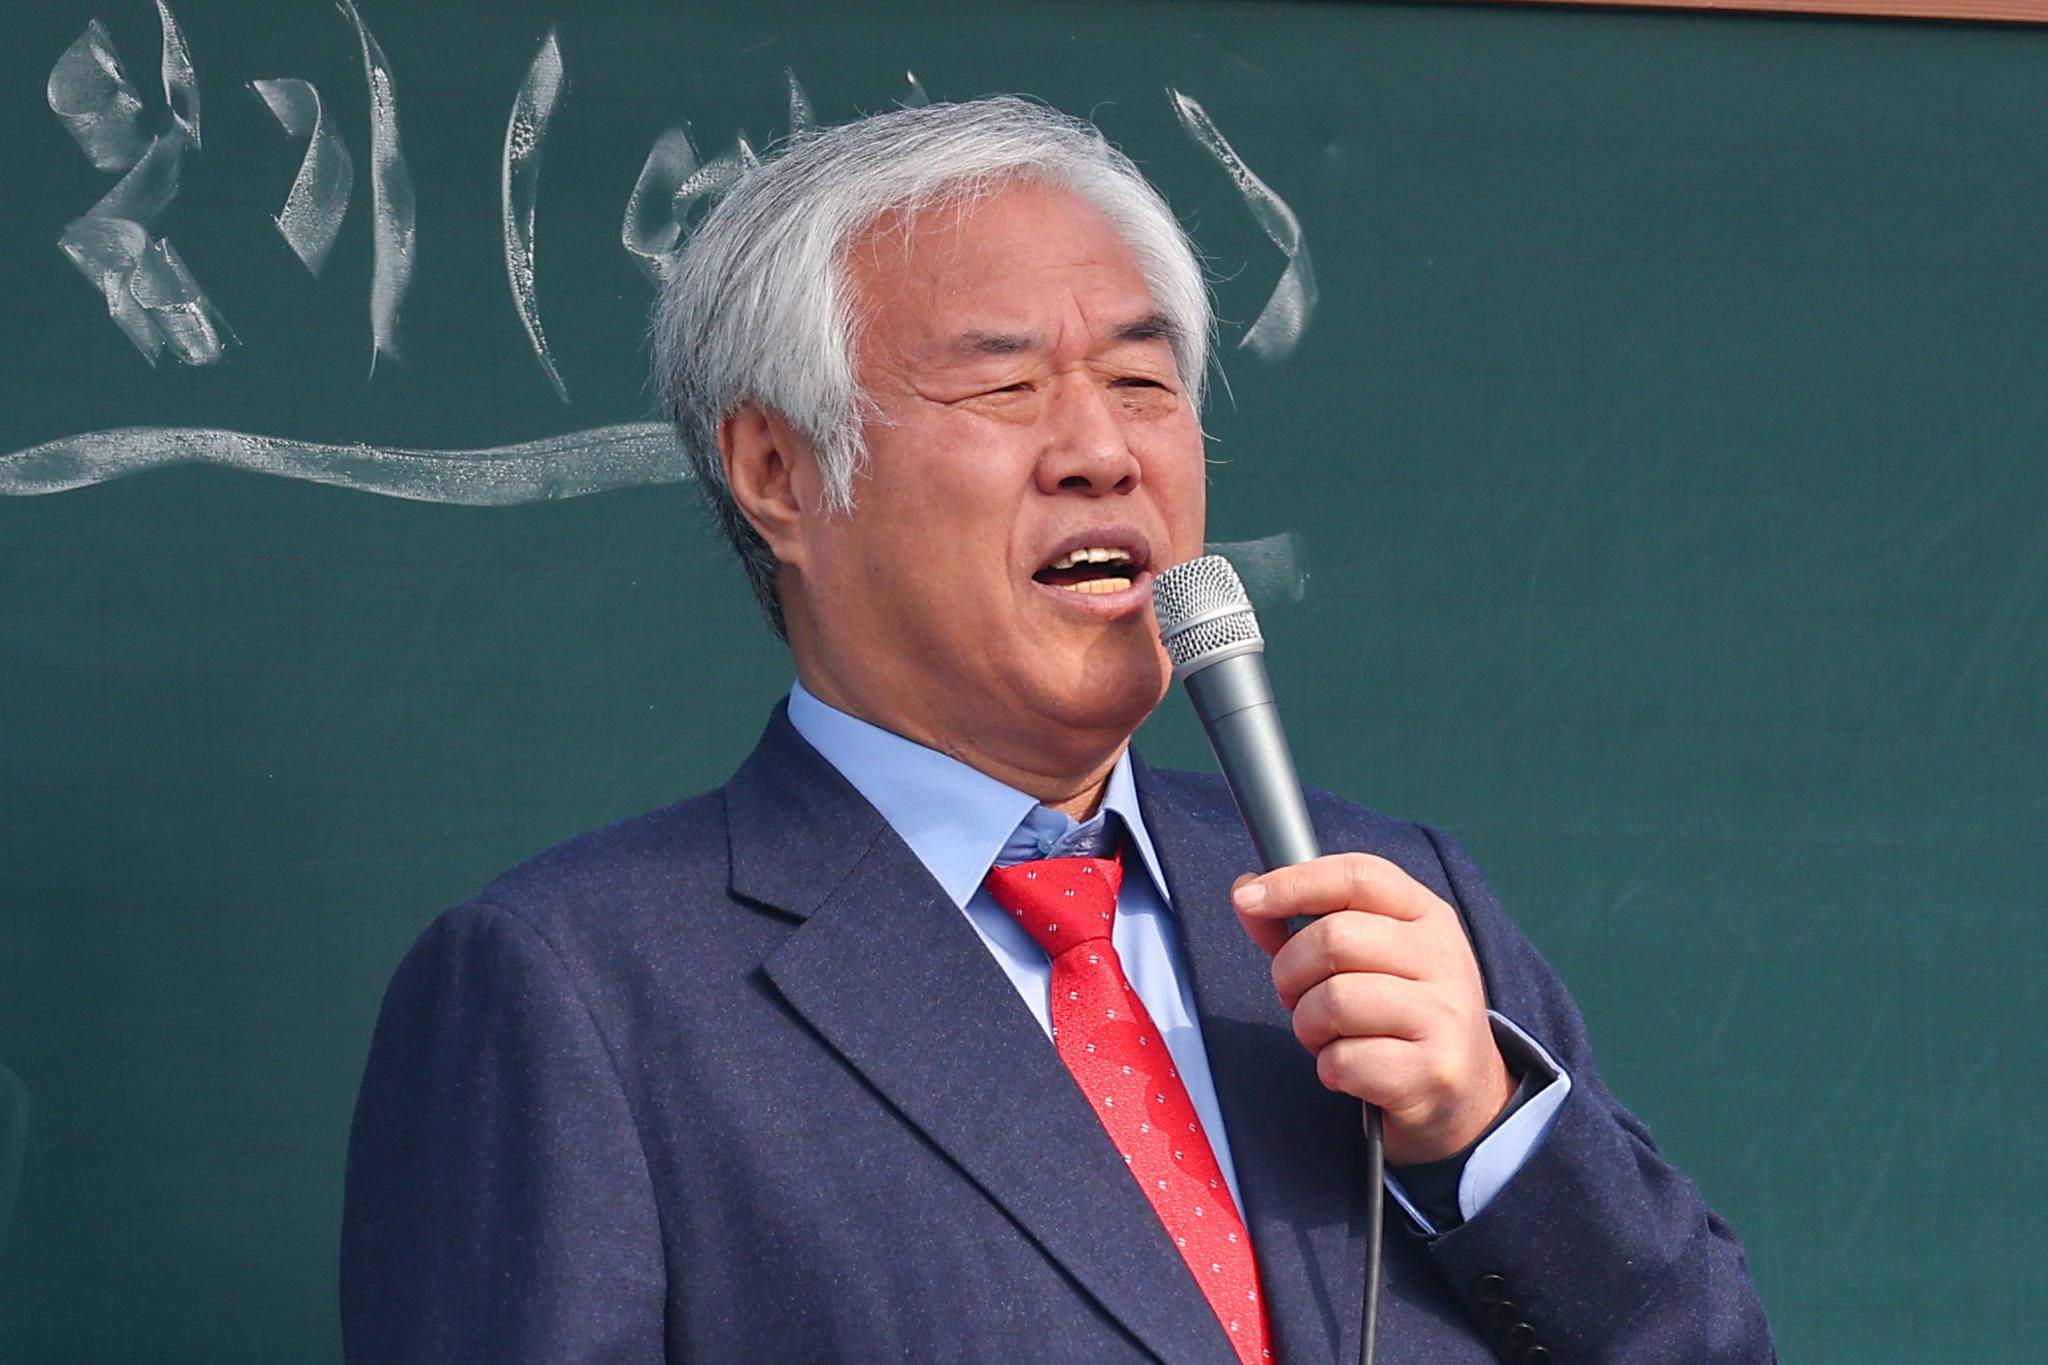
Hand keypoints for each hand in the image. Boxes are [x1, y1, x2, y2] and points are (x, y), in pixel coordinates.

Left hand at [1231, 854, 1513, 1165]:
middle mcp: (1444, 958)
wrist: (1463, 1094)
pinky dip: (1330, 1069)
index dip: (1295, 882)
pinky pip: (1344, 1060)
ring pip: (1333, 1001)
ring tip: (1328, 1037)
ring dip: (1308, 1026)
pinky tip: (1351, 1071)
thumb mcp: (1365, 959)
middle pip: (1333, 938)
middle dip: (1290, 972)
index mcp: (1428, 916)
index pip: (1358, 876)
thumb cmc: (1395, 1016)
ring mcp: (1444, 1015)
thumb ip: (1304, 925)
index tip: (1249, 898)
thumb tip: (1246, 891)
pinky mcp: (1433, 1071)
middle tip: (1296, 996)